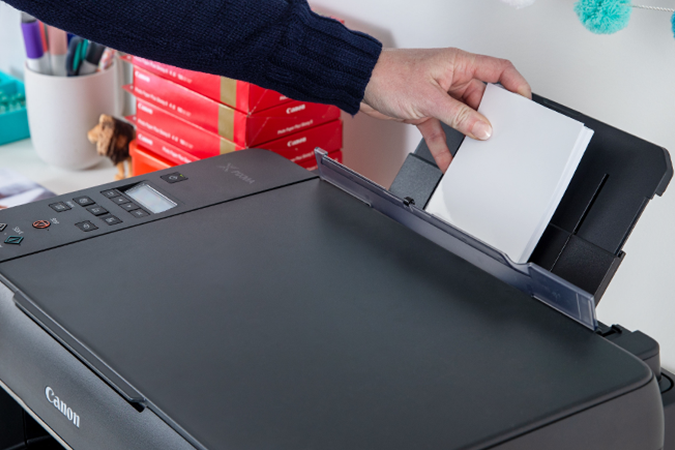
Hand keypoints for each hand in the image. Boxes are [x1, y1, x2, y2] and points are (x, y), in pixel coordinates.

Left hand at [361, 48, 530, 171]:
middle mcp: (451, 78)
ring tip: (476, 152)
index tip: (525, 103)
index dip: (516, 85)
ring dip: (467, 135)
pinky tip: (449, 161)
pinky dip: (444, 147)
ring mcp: (439, 96)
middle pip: (481, 99)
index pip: (498, 70)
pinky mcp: (425, 111)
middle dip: (490, 119)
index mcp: (458, 64)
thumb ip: (458, 116)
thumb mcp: (429, 98)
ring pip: (462, 118)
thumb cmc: (389, 76)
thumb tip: (483, 128)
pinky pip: (442, 132)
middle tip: (499, 135)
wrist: (361, 84)